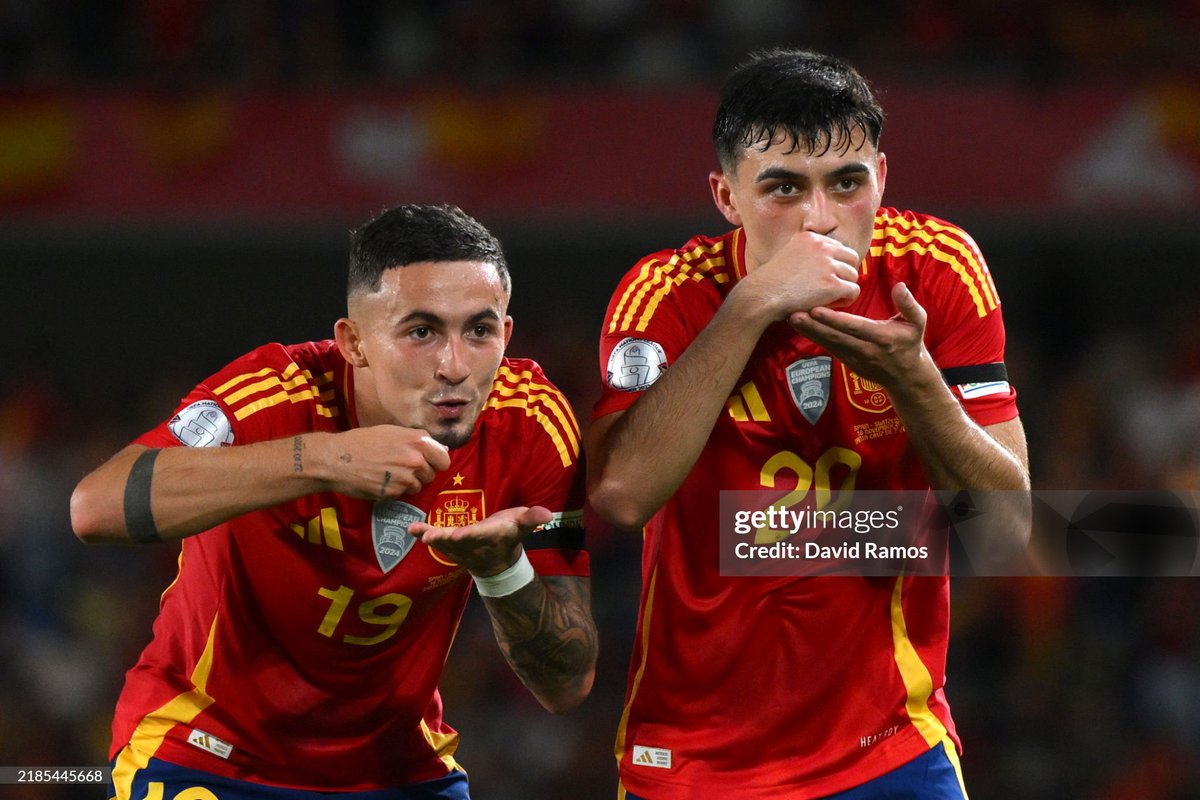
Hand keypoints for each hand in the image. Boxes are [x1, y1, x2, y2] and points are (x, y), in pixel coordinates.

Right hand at [310, 426, 450, 498]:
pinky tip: (380, 481)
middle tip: (402, 467)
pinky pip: (402, 494)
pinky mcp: (394, 493)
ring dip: (407, 483)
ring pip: (418, 486)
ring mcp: (405, 478)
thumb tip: (441, 449)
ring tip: (389, 473)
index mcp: (418, 441)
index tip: (429, 463)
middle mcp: (415, 459)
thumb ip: (418, 440)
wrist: (336, 459)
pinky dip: (394, 490)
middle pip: (432, 474)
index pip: (444, 459)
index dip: (437, 462)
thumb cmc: (362, 441)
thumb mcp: (393, 432)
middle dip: (421, 473)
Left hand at [409, 506, 551, 576]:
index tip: (459, 534)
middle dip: (444, 538)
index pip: (480, 535)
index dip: (470, 535)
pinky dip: (423, 533)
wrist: (497, 560)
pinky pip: (435, 538)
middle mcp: (472, 543)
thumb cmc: (508, 534)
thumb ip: (532, 518)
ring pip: (443, 541)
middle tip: (430, 537)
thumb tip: (548, 513)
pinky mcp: (449, 543)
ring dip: (430, 536)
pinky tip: (410, 529)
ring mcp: (458, 546)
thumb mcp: (522, 525)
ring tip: (417, 531)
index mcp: (490, 535)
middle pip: (456, 540)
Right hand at [736, 231, 860, 319]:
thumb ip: (806, 253)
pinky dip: (845, 300)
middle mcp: (821, 247)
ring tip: (829, 298)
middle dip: (845, 274)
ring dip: (844, 288)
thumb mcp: (787, 254)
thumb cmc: (770, 282)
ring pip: (853, 276)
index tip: (825, 277)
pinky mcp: (832, 285)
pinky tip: (831, 304)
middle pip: (851, 258)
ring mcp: (827, 265)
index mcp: (811, 237)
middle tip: (832, 288)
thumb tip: (825, 260)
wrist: (761, 295)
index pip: (838, 247)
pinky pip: (853, 291)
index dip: (835, 264)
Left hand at [788, 282, 931, 387]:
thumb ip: (909, 305)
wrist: (905, 376)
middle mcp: (865, 349)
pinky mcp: (845, 360)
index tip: (816, 310)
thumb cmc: (910, 343)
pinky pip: (828, 347)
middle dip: (813, 326)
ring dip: (808, 331)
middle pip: (835, 337)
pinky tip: (799, 326)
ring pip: (828, 343)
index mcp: (881, 338)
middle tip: (794, 314)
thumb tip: (899, 286)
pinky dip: (813, 337)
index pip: (854, 327)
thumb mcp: (918, 323)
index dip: (834, 320)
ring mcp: (853, 357)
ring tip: (791, 318)